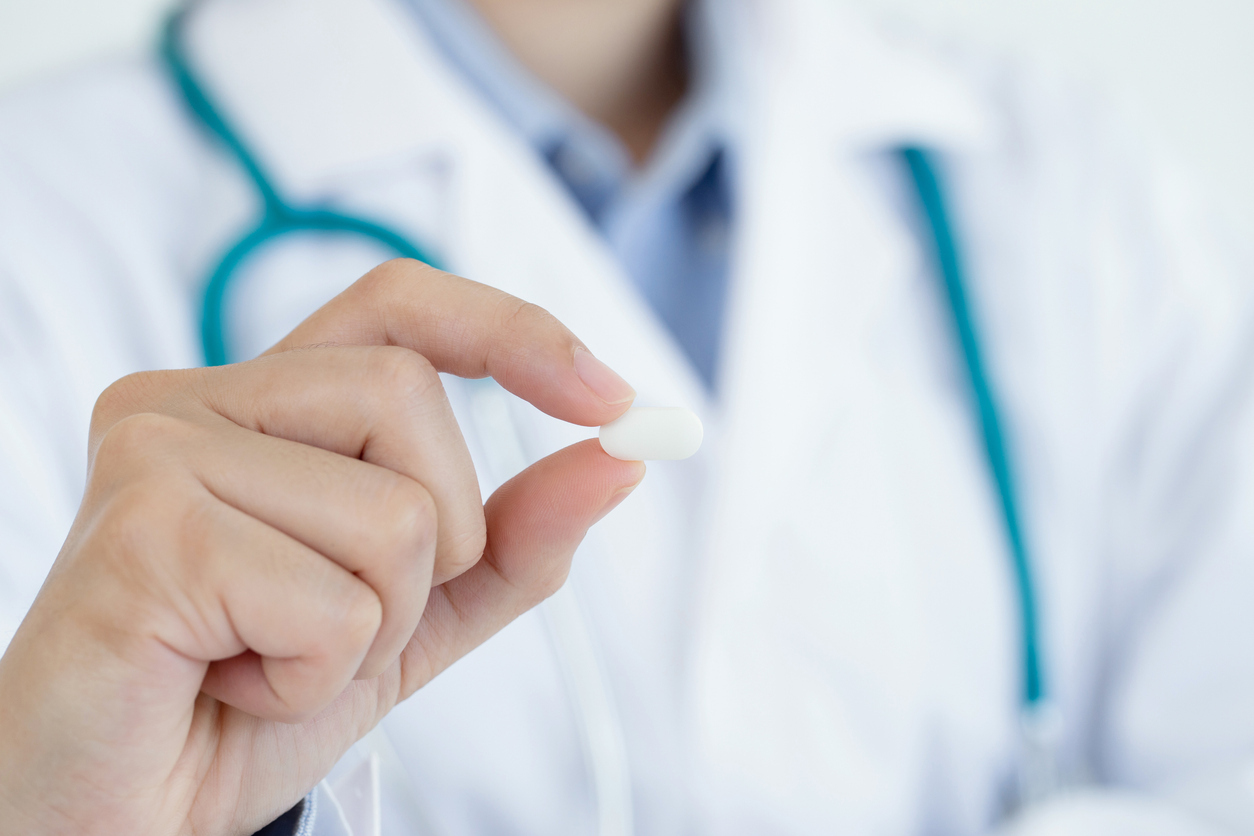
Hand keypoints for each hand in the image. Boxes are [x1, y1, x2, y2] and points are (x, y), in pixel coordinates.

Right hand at [0, 260, 643, 834]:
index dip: (510, 330)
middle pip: (412, 398)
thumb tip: (619, 459)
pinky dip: (314, 674)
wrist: (124, 817)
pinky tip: (232, 685)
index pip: (399, 305)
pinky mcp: (143, 537)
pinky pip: (330, 600)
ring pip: (392, 511)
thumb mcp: (411, 614)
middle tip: (341, 619)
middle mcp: (191, 400)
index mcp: (257, 403)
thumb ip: (511, 539)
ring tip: (270, 659)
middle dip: (435, 541)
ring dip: (372, 624)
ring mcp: (157, 456)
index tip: (608, 395)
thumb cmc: (242, 704)